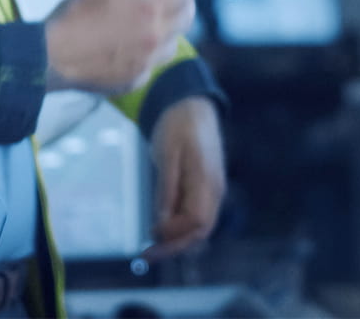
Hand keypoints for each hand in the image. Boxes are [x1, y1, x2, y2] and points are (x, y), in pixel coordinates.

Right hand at [43, 0, 194, 93]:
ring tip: (157, 23)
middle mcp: (154, 40)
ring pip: (173, 46)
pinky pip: (153, 65)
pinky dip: (150, 54)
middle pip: (186, 20)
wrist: (49, 58)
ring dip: (171, 31)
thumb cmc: (74, 16)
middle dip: (185, 6)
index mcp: (148, 12)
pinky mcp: (134, 81)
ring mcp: (146, 65)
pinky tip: (135, 48)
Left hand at [143, 96, 225, 259]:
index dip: (174, 233)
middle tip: (145, 256)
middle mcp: (214, 188)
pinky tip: (160, 230)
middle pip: (200, 230)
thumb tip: (160, 224)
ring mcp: (212, 189)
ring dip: (176, 240)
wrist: (191, 104)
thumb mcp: (166, 154)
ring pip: (199, 227)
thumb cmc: (177, 125)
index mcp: (206, 179)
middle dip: (174, 246)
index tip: (150, 233)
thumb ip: (166, 189)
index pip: (197, 221)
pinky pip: (195, 216)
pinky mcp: (205, 188)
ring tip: (150, 248)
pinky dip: (178, 228)